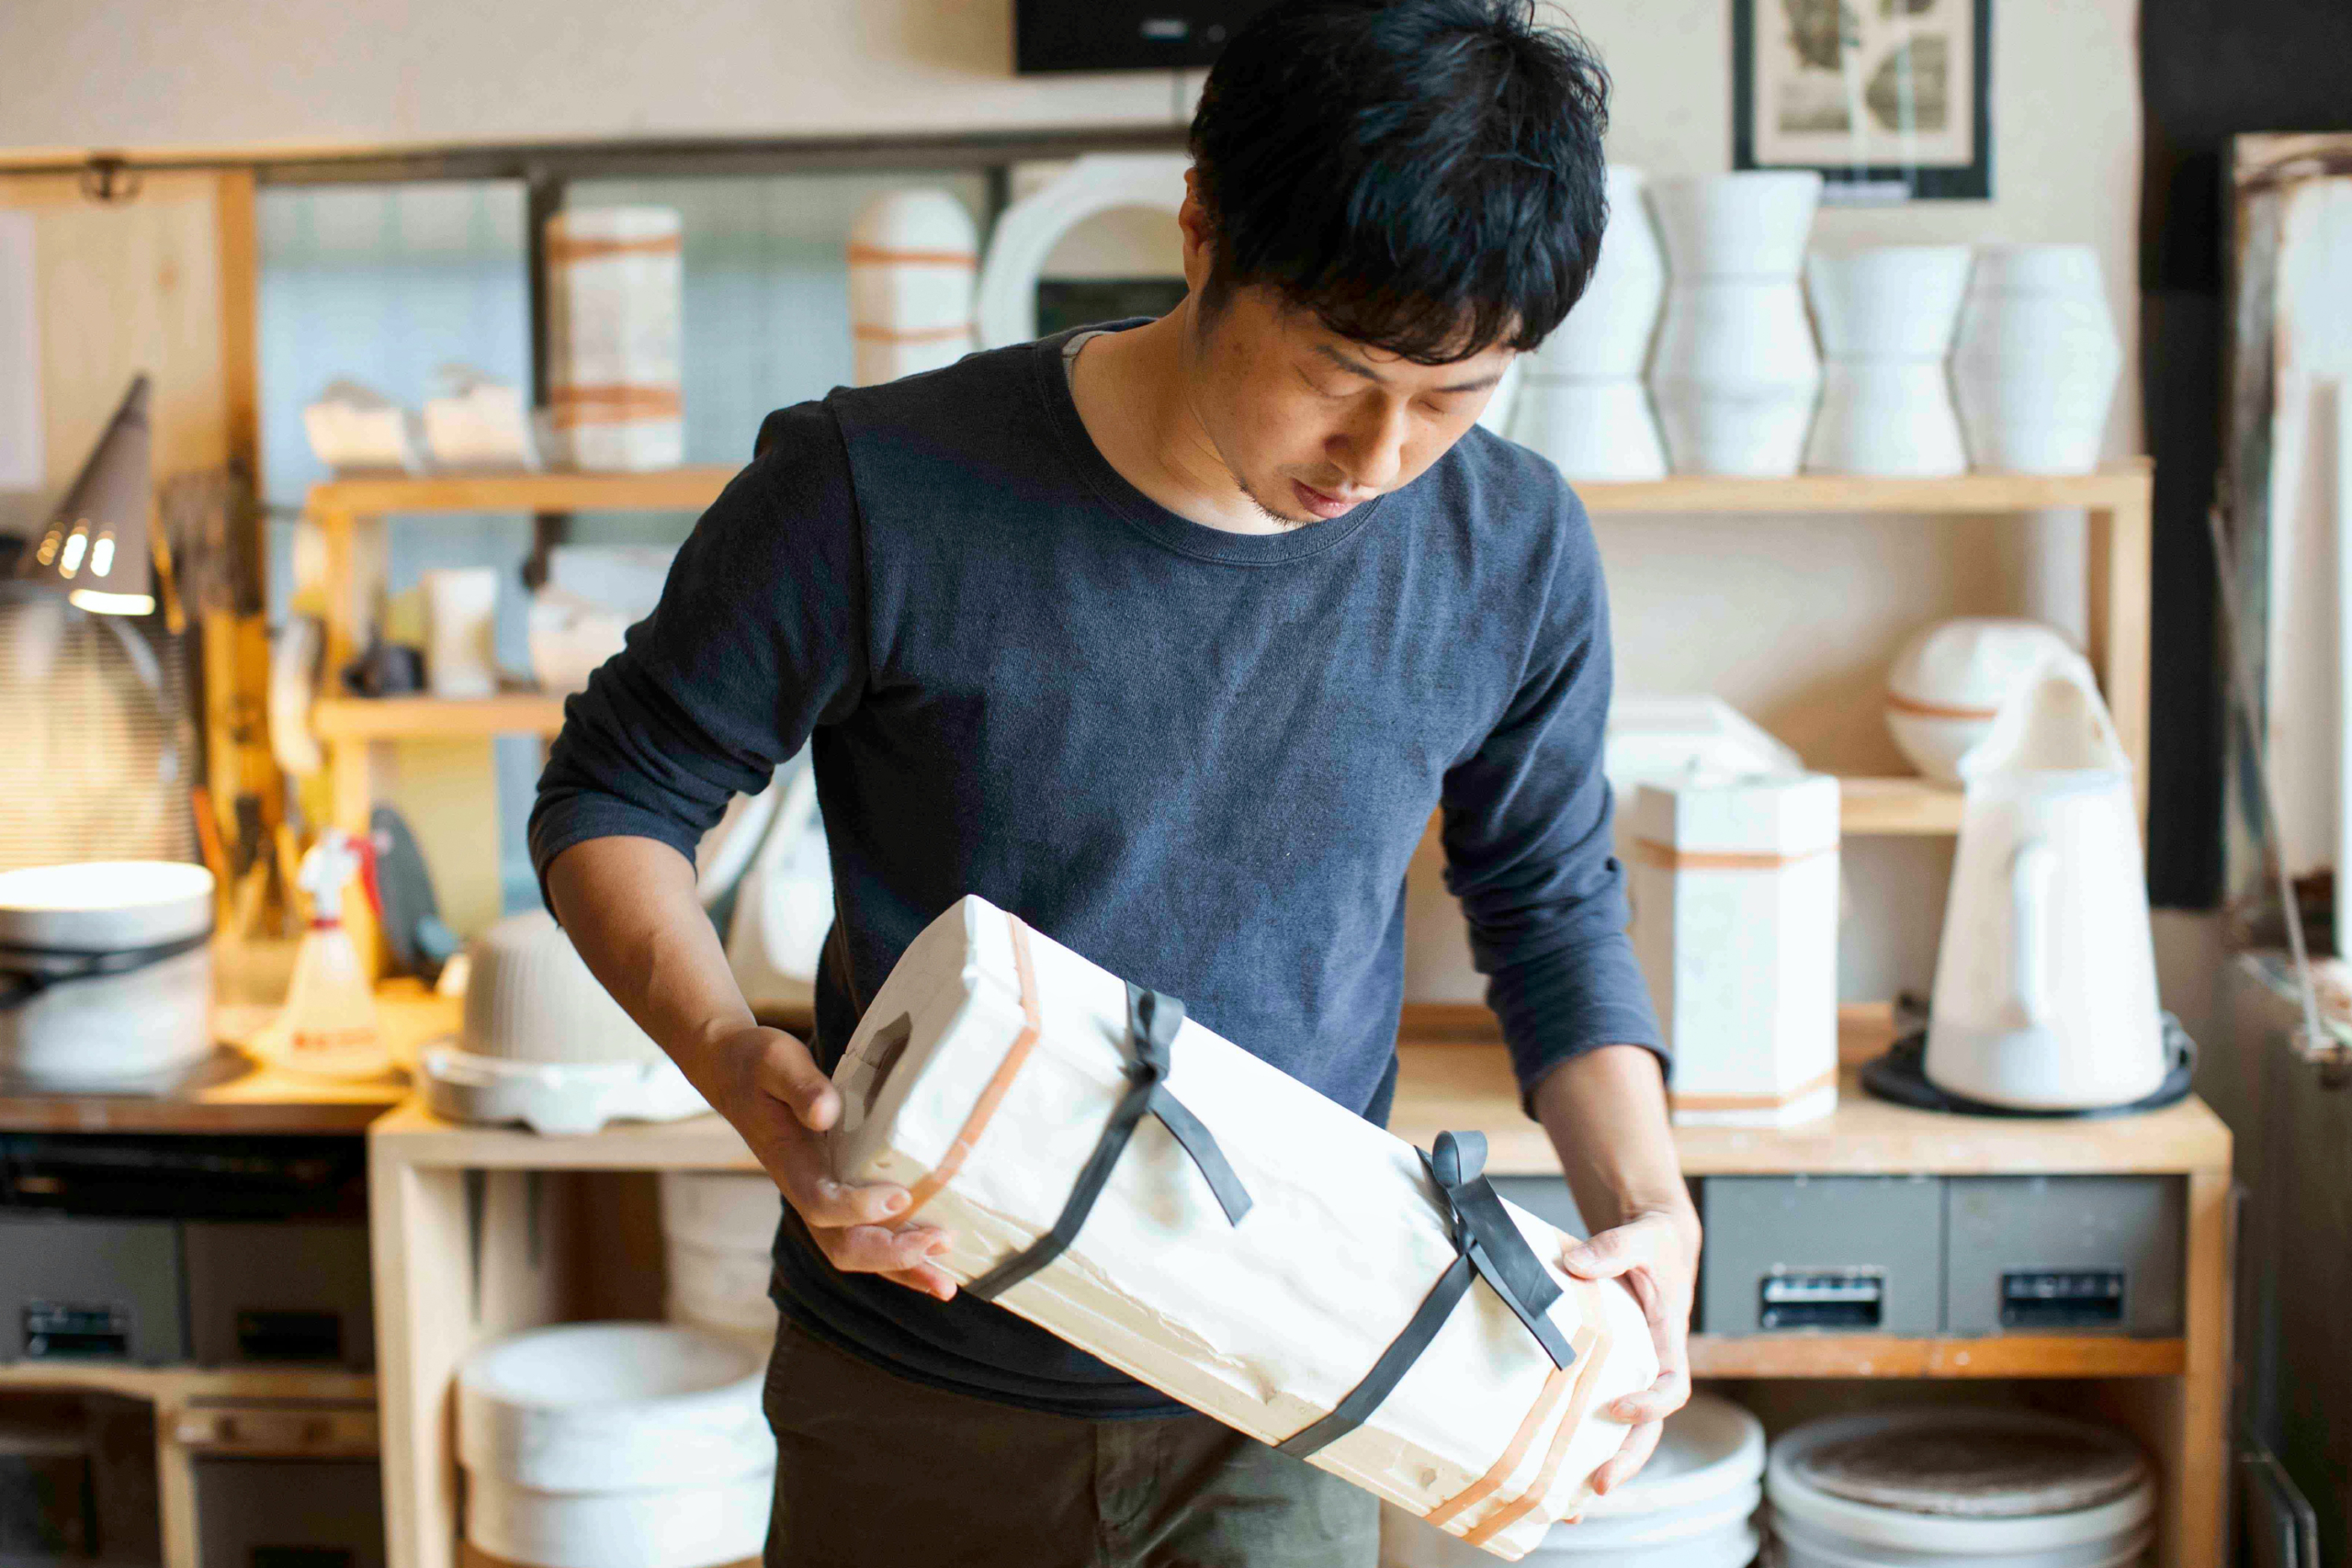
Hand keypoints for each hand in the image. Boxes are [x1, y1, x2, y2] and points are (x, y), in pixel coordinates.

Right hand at [707, 1024, 957, 1300]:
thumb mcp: (777, 1062)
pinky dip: (899, 1257)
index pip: (819, 1203)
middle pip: (841, 1245)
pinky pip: (865, 1235)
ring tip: (945, 1282)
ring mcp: (820, 1196)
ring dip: (901, 1269)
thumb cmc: (757, 1064)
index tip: (898, 1196)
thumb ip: (801, 1087)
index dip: (856, 1209)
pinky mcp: (836, 1192)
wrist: (734, 1071)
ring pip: (856, 1251)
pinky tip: (934, 1262)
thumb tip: (825, 1113)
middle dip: (890, 1254)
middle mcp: (804, 1189)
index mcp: (788, 1162)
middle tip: (939, 1242)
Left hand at [1562, 1206, 1698, 1493]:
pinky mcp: (1602, 1366)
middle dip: (1626, 1458)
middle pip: (1648, 1427)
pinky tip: (1545, 1463)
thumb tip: (1576, 1264)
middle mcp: (1649, 1364)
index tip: (1618, 1408)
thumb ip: (1614, 1247)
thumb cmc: (1655, 1240)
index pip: (1673, 1387)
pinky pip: (1590, 1403)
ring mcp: (1626, 1370)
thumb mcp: (1642, 1235)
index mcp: (1668, 1339)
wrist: (1651, 1239)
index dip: (1650, 1405)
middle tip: (1596, 1485)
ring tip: (1565, 1501)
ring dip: (1597, 1460)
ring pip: (1618, 1427)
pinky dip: (1574, 1434)